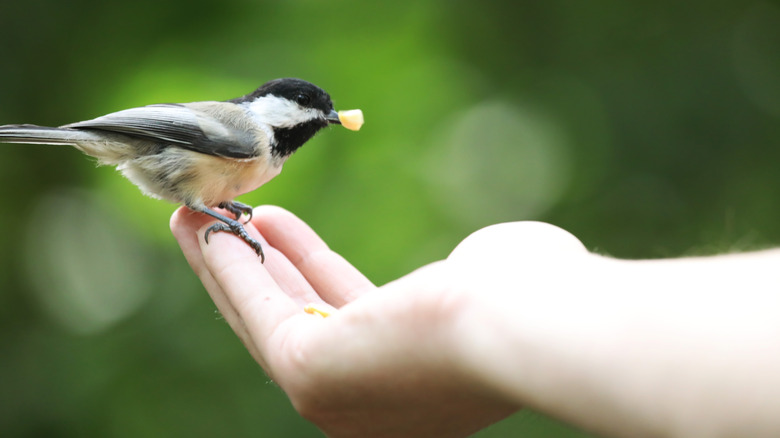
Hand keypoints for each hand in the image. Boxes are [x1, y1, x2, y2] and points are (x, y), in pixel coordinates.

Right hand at [170, 206, 518, 437]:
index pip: (348, 318)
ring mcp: (336, 397)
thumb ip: (468, 281)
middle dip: (257, 269)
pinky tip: (204, 229)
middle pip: (295, 320)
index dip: (309, 271)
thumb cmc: (529, 296)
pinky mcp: (309, 376)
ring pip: (265, 318)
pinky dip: (226, 268)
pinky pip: (256, 311)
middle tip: (226, 224)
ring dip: (226, 264)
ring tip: (198, 218)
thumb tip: (471, 271)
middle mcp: (367, 404)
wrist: (525, 323)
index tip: (284, 236)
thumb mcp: (490, 280)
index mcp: (413, 383)